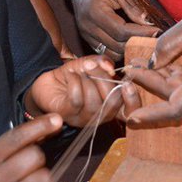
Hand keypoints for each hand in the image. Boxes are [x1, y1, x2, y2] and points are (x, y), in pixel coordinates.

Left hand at [26, 55, 140, 125]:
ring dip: (86, 79)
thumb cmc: (73, 74)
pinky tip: (70, 75)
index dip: (133, 101)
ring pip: (94, 100)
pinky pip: (76, 99)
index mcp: (111, 104)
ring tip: (78, 70)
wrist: (48, 81)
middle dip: (102, 78)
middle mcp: (100, 115)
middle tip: (91, 65)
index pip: (129, 111)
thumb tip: (110, 67)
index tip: (127, 84)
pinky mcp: (67, 115)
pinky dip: (74, 81)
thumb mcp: (90, 63)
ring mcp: (83, 118)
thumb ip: (102, 62)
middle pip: (112, 101)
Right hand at [67, 0, 159, 59]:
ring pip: (111, 53)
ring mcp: (85, 34)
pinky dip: (118, 49)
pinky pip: (104, 51)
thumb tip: (150, 24)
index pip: (122, 32)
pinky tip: (130, 41)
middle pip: (117, 46)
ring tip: (143, 39)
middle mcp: (88, 27)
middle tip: (154, 37)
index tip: (157, 30)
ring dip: (128, 49)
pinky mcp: (86, 37)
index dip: (141, 33)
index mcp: (95, 12)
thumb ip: (134, 8)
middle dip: (137, 43)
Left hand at [122, 0, 181, 126]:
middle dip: (149, 83)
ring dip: (158, 76)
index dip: (152, 116)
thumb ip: (167, 46)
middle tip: (128, 68)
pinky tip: (156, 60)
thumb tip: (151, 63)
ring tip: (136, 61)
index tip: (132, 117)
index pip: (175, 108)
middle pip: (173, 95)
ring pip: (179, 87)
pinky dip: (171, 71)